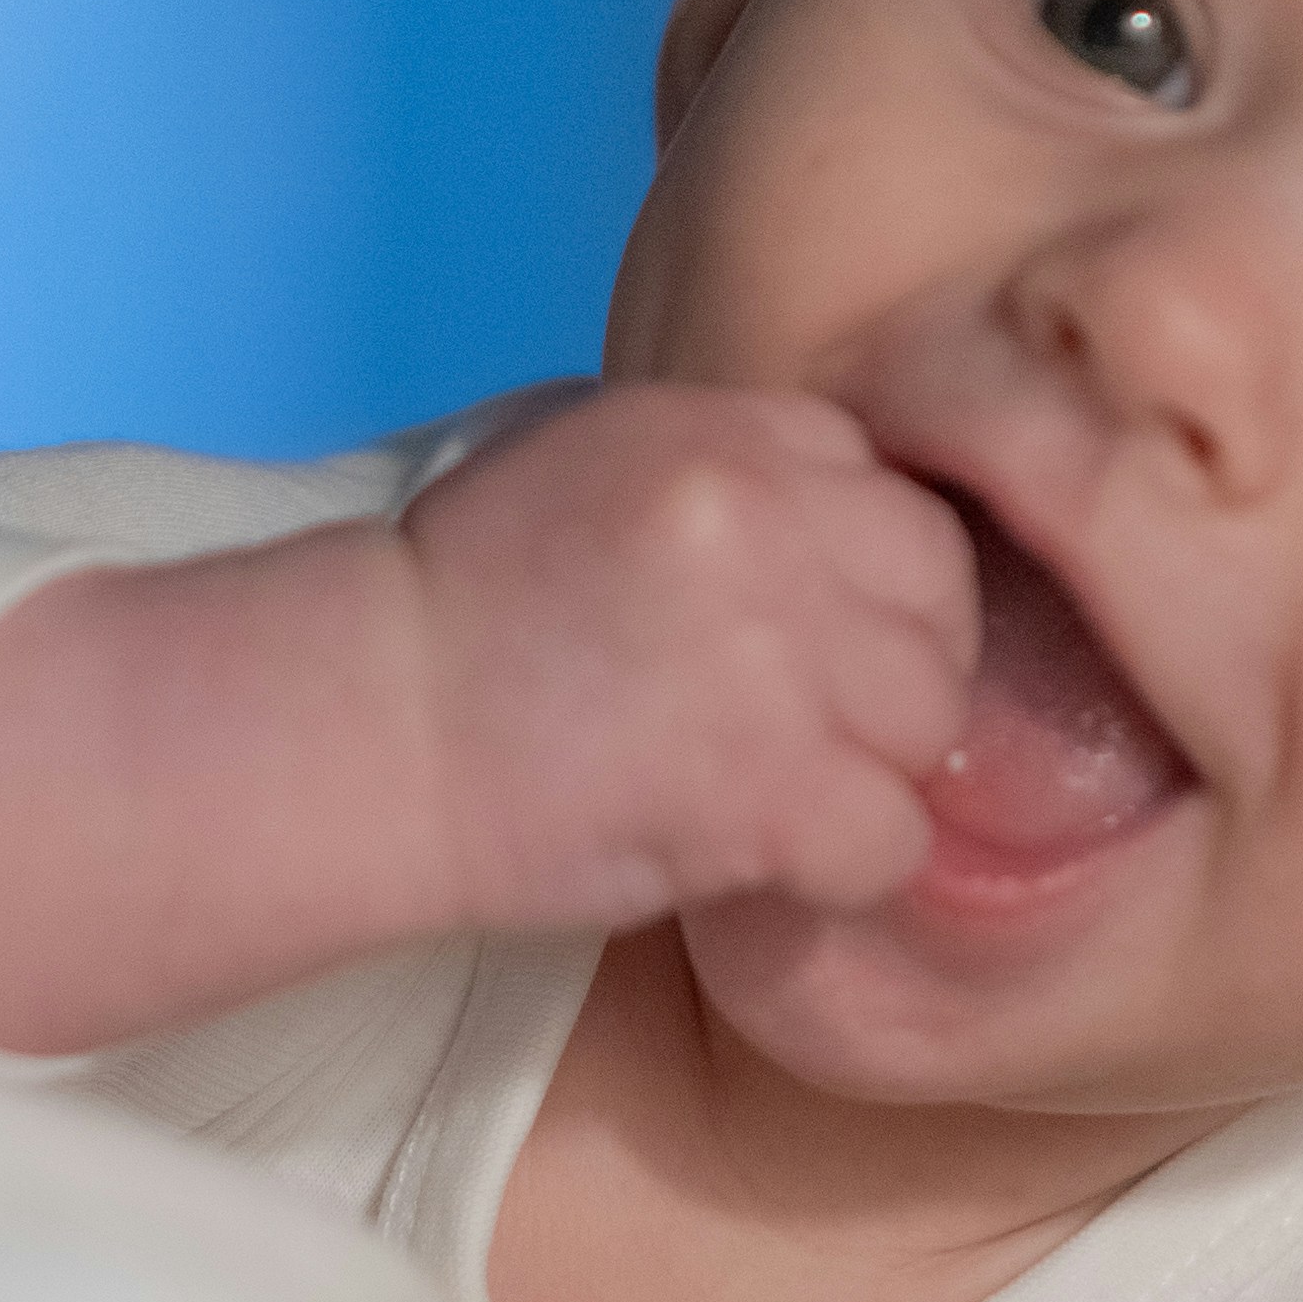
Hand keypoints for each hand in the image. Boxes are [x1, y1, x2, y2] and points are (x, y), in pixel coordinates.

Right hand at [385, 385, 975, 933]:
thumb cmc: (448, 611)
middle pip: (939, 597)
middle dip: (894, 673)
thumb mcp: (578, 461)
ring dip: (871, 775)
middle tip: (817, 734)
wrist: (363, 730)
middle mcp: (767, 518)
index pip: (889, 496)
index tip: (819, 642)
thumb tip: (827, 523)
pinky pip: (895, 838)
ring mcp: (779, 650)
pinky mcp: (770, 783)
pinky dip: (845, 870)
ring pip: (930, 722)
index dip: (870, 584)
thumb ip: (716, 473)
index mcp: (724, 431)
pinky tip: (771, 864)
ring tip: (777, 800)